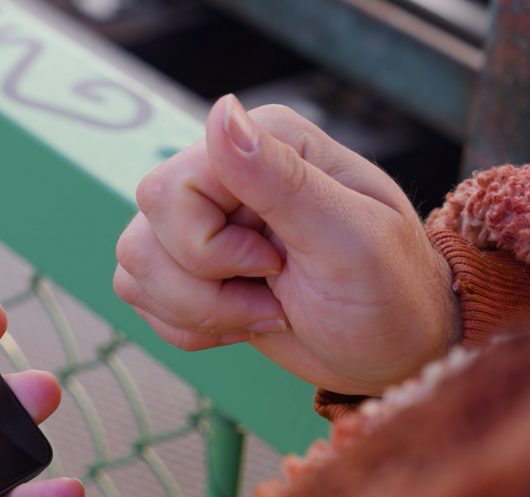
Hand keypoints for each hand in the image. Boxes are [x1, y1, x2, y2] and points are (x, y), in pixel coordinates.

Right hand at [114, 95, 458, 395]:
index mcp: (266, 144)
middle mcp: (225, 173)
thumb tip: (221, 111)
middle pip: (144, 230)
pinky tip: (243, 322)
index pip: (172, 188)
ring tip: (263, 313)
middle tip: (272, 300)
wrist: (395, 351)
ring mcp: (201, 220)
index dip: (209, 247)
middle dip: (201, 290)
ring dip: (197, 312)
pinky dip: (188, 327)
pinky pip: (139, 295)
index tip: (276, 265)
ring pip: (134, 266)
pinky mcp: (187, 266)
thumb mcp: (349, 239)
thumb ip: (281, 178)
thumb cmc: (390, 294)